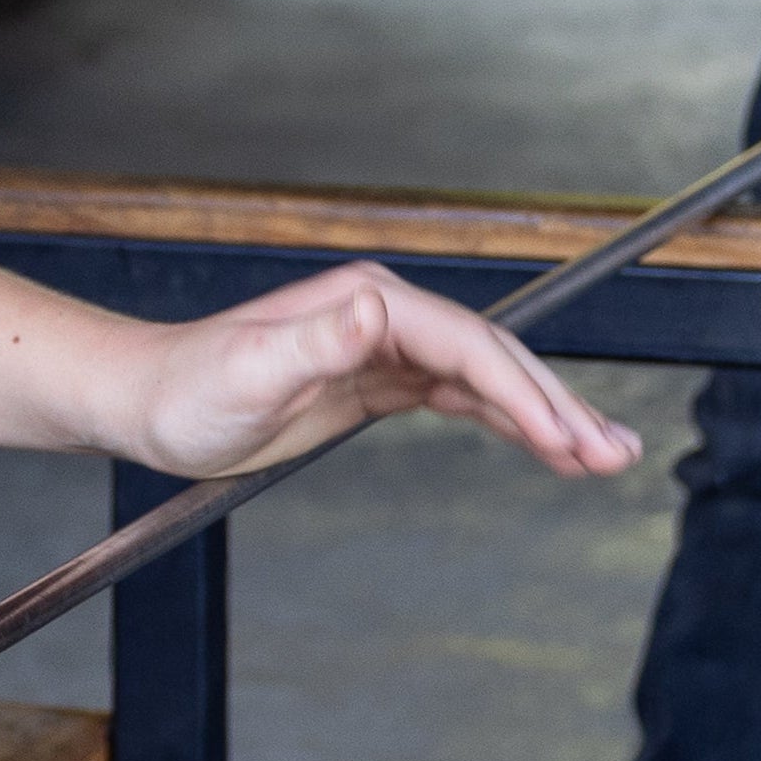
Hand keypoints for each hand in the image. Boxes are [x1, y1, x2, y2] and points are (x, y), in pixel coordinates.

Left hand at [116, 260, 640, 484]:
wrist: (145, 403)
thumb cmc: (185, 393)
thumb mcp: (246, 374)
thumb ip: (313, 344)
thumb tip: (374, 307)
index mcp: (365, 304)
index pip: (468, 347)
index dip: (524, 394)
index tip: (566, 442)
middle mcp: (381, 315)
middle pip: (492, 358)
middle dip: (557, 406)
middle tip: (615, 455)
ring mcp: (382, 346)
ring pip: (485, 380)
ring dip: (545, 417)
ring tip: (606, 456)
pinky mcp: (374, 382)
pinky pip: (458, 399)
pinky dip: (506, 424)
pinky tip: (546, 448)